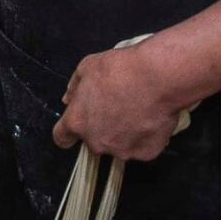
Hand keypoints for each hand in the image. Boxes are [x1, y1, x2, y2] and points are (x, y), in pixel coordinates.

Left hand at [52, 41, 185, 161]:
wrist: (158, 77)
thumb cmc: (121, 69)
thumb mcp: (88, 66)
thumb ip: (74, 86)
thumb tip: (69, 99)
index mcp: (78, 121)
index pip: (61, 138)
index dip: (68, 132)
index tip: (78, 124)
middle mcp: (96, 142)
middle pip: (94, 140)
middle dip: (102, 127)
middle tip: (117, 106)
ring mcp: (122, 151)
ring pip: (119, 145)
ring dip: (124, 133)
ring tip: (138, 110)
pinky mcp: (145, 153)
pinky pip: (142, 148)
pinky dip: (146, 137)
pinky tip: (152, 118)